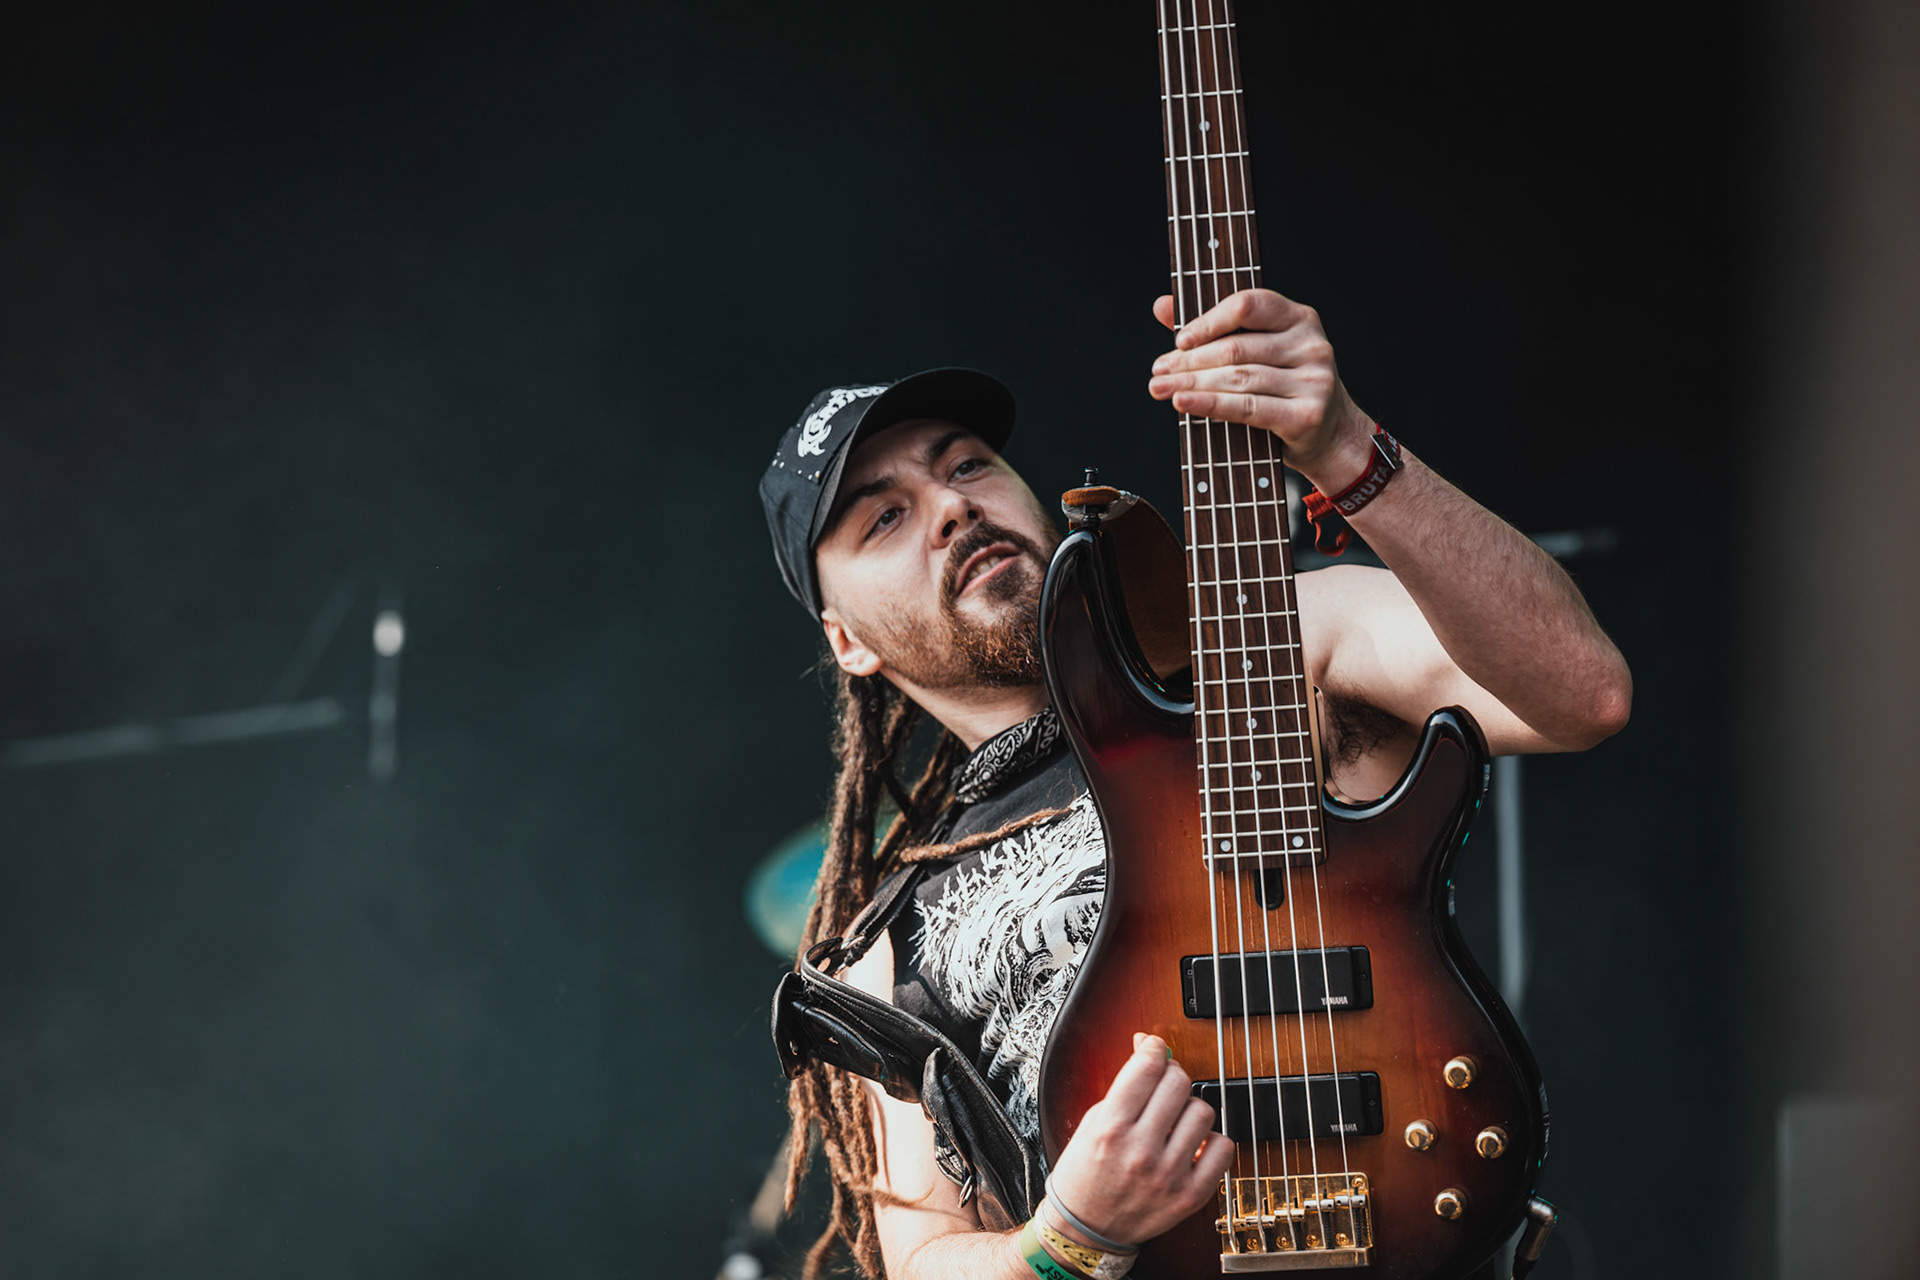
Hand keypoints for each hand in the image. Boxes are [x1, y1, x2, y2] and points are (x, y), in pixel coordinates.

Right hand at [1044, 1033, 1235, 1247]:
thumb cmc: (1085, 1173)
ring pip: (1203, 1110)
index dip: (1154, 1048)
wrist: (1086, 1229)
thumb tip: (1148, 1046)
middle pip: (1178, 1083)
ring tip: (1174, 1122)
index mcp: (1110, 1128)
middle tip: (1163, 1087)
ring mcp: (1168, 1175)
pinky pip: (1222, 1148)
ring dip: (1189, 1109)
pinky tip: (1192, 1145)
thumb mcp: (1093, 1120)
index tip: (1154, 1049)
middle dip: (1171, 1076)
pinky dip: (1211, 1141)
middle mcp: (1140, 1151)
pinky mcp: (1189, 1196)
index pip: (1146, 1067)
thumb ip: (1124, 1084)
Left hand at [1148, 288, 1372, 483]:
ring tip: (1162, 390)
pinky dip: (1210, 405)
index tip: (1179, 341)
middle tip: (1158, 373)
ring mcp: (1314, 379)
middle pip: (1237, 348)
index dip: (1209, 321)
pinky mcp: (1307, 414)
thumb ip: (1212, 326)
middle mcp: (1312, 344)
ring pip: (1239, 379)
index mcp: (1299, 317)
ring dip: (1193, 384)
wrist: (1329, 435)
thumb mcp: (1257, 350)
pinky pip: (1248, 408)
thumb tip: (1161, 305)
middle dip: (1190, 362)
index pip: (1248, 305)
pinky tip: (1185, 403)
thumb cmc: (1285, 388)